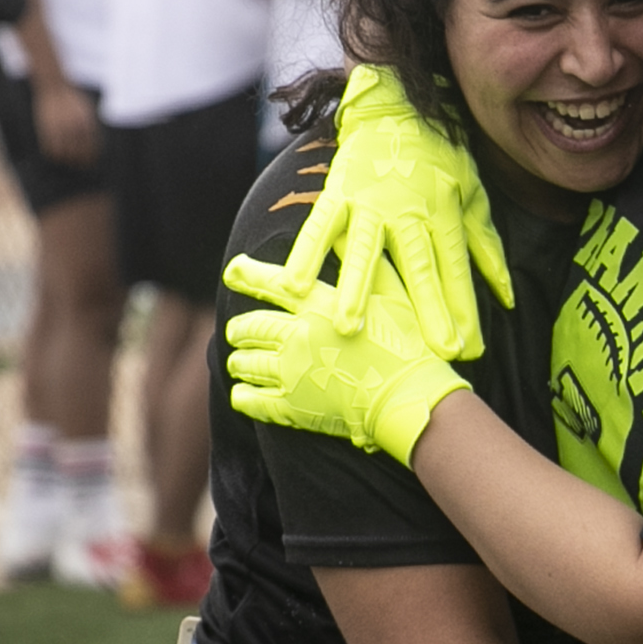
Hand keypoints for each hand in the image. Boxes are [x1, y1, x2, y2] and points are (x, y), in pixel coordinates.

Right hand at [33, 80, 99, 168]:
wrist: (54, 86)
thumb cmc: (72, 99)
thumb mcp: (86, 111)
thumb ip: (90, 126)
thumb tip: (93, 143)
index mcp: (87, 123)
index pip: (91, 147)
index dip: (90, 158)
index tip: (89, 164)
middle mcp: (75, 128)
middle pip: (78, 153)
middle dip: (79, 162)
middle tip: (78, 167)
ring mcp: (60, 128)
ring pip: (63, 153)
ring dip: (65, 161)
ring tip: (66, 163)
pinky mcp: (46, 128)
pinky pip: (49, 147)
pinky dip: (52, 155)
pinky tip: (54, 157)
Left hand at [221, 253, 467, 465]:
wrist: (411, 399)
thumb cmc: (409, 346)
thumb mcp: (395, 297)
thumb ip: (367, 267)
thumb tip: (345, 235)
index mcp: (321, 307)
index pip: (274, 283)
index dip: (248, 275)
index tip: (231, 270)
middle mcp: (298, 336)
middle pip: (251, 326)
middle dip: (240, 328)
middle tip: (237, 330)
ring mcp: (292, 373)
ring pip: (246, 363)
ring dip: (239, 360)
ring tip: (239, 361)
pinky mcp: (292, 408)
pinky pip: (251, 401)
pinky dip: (242, 396)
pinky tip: (242, 394)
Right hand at [280, 66, 512, 361]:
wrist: (399, 106)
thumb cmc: (440, 157)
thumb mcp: (474, 197)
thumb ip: (486, 248)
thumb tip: (507, 298)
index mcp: (443, 214)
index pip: (455, 269)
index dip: (463, 308)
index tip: (469, 347)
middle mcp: (408, 211)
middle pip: (418, 267)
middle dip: (427, 311)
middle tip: (433, 349)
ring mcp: (371, 201)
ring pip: (366, 250)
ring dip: (358, 289)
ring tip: (349, 327)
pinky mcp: (338, 191)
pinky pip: (320, 225)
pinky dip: (305, 253)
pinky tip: (293, 284)